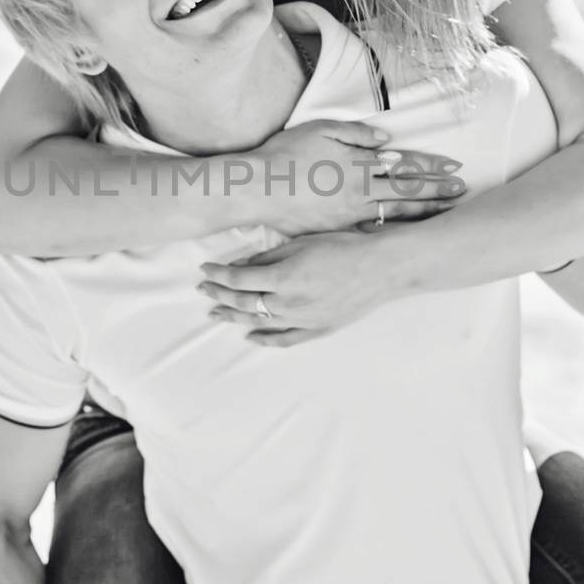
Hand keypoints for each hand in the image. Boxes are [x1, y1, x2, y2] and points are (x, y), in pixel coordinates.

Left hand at [201, 229, 400, 344]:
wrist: (380, 269)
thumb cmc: (343, 249)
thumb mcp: (302, 244)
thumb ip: (270, 256)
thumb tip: (242, 265)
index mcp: (283, 276)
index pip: (238, 279)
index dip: (218, 275)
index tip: (205, 270)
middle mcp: (288, 302)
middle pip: (243, 302)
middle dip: (218, 295)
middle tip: (203, 290)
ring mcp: (302, 320)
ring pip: (258, 322)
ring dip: (233, 317)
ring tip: (215, 313)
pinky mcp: (316, 330)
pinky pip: (284, 340)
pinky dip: (265, 339)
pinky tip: (250, 336)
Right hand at [253, 120, 463, 237]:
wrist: (258, 188)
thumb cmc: (285, 155)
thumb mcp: (320, 129)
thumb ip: (355, 134)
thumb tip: (386, 140)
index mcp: (359, 163)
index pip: (404, 164)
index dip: (431, 164)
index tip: (453, 166)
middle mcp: (361, 190)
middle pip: (408, 190)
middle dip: (437, 190)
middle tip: (462, 191)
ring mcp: (351, 213)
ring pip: (396, 212)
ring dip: (424, 211)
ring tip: (446, 211)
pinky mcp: (339, 229)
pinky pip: (374, 229)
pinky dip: (396, 230)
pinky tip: (409, 232)